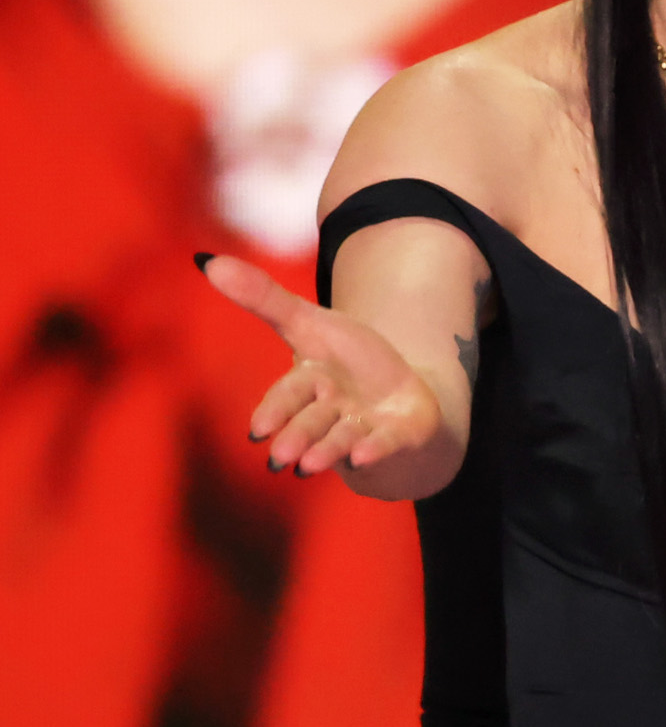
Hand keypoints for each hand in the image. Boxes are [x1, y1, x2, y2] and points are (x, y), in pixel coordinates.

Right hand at [197, 251, 446, 479]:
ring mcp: (365, 427)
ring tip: (309, 466)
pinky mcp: (399, 436)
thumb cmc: (348, 360)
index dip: (274, 410)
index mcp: (309, 384)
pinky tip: (362, 457)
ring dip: (328, 451)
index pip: (288, 395)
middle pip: (313, 422)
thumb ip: (264, 298)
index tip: (257, 431)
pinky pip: (387, 442)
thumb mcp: (310, 323)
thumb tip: (205, 260)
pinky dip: (375, 450)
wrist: (400, 392)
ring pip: (344, 438)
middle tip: (279, 459)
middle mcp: (333, 411)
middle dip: (296, 437)